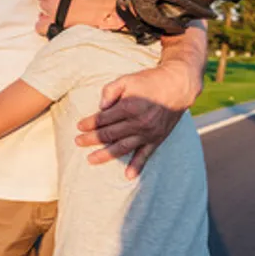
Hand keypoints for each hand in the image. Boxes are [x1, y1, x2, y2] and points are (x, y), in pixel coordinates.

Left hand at [75, 61, 198, 178]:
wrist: (177, 86)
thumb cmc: (149, 81)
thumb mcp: (126, 79)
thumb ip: (110, 91)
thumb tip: (100, 107)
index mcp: (129, 107)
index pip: (103, 119)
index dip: (89, 123)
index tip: (78, 126)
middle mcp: (138, 123)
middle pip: (109, 134)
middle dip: (91, 139)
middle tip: (77, 142)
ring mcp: (148, 133)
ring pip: (123, 148)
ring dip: (106, 155)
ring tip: (91, 160)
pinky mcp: (157, 139)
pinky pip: (146, 155)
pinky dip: (137, 166)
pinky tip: (128, 176)